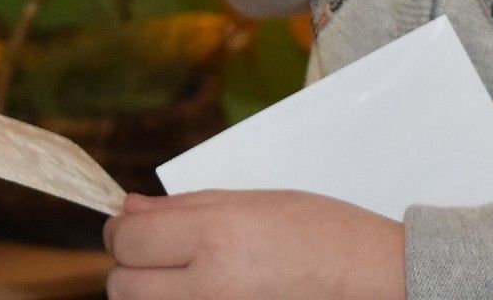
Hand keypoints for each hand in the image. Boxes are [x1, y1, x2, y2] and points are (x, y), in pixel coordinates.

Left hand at [105, 190, 404, 299]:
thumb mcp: (253, 202)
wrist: (371, 281)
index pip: (129, 240)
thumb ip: (183, 207)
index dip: (121, 230)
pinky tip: (204, 294)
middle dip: (130, 267)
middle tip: (155, 255)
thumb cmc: (321, 234)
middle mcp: (210, 287)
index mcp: (217, 236)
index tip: (131, 226)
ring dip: (150, 295)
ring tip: (184, 278)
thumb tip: (129, 208)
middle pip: (122, 288)